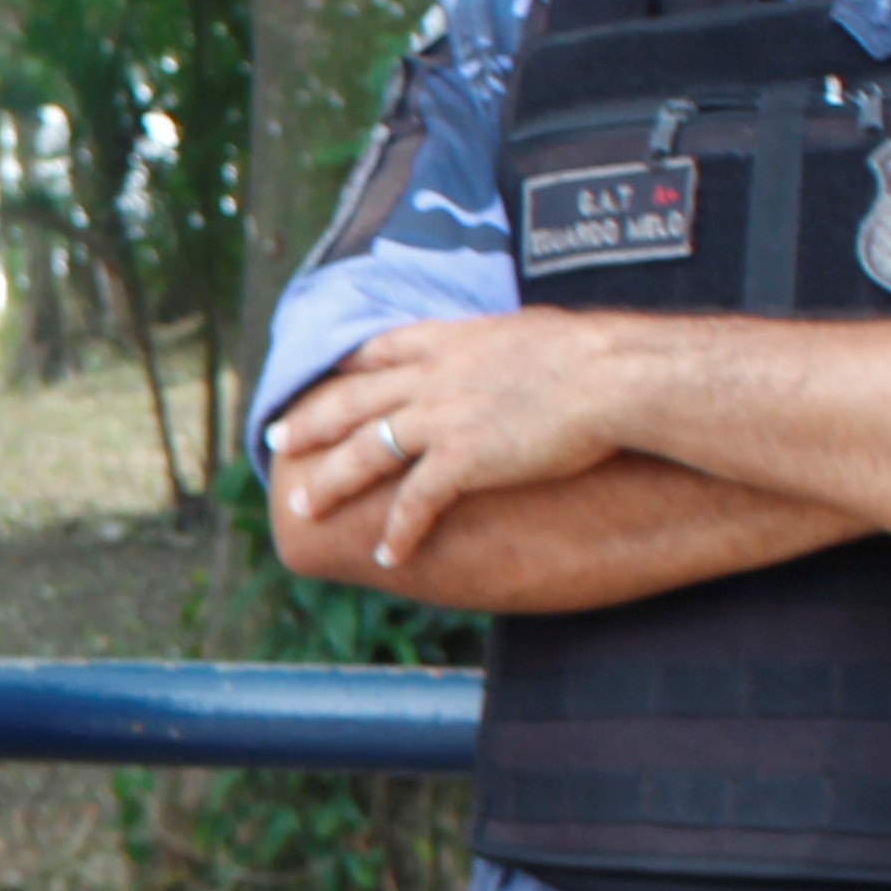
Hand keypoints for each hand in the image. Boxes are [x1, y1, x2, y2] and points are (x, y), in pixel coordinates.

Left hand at [267, 315, 660, 570]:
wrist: (615, 375)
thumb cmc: (597, 355)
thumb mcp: (537, 334)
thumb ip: (509, 349)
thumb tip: (524, 351)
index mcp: (452, 341)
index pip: (380, 350)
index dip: (344, 368)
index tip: (320, 379)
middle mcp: (434, 376)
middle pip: (353, 401)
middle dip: (309, 423)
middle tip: (275, 440)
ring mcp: (442, 417)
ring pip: (364, 452)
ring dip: (329, 482)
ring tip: (302, 506)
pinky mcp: (461, 458)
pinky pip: (415, 503)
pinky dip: (399, 532)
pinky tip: (387, 556)